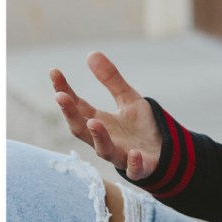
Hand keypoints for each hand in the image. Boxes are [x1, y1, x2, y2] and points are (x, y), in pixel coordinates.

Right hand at [51, 52, 164, 178]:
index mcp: (99, 122)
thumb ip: (111, 80)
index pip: (76, 106)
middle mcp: (104, 139)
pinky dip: (133, 163)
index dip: (64, 90)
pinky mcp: (141, 167)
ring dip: (98, 137)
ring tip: (93, 122)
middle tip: (60, 96)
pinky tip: (134, 153)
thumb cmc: (142, 128)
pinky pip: (134, 168)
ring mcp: (121, 154)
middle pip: (81, 129)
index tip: (54, 72)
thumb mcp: (128, 99)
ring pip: (104, 150)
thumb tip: (91, 53)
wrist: (167, 152)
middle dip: (70, 114)